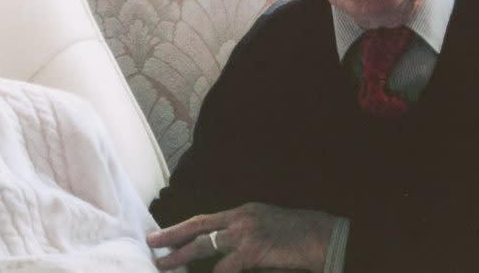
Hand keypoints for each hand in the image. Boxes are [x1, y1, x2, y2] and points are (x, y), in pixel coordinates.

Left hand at [146, 202, 335, 271]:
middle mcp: (241, 217)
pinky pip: (226, 266)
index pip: (207, 220)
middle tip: (151, 241)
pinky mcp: (254, 250)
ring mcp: (246, 233)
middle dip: (172, 234)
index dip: (184, 227)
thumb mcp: (270, 234)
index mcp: (244, 213)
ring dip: (180, 255)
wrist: (327, 237)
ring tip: (162, 263)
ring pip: (204, 243)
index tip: (166, 234)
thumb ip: (246, 247)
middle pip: (198, 225)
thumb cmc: (303, 240)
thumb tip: (225, 263)